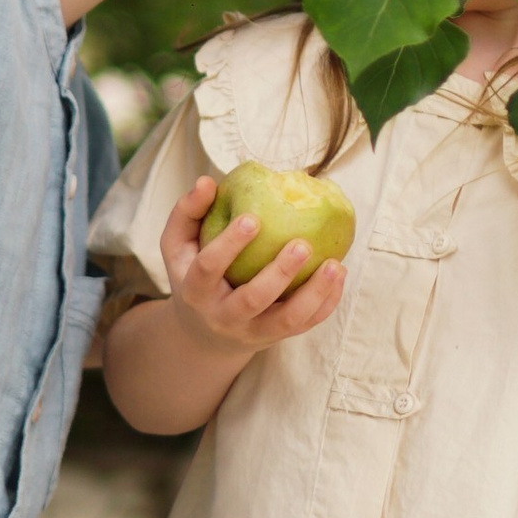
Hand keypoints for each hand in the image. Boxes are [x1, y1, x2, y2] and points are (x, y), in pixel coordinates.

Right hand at [161, 172, 347, 353]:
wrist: (203, 333)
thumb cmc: (192, 273)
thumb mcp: (178, 246)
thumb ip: (188, 211)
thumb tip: (207, 181)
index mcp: (195, 290)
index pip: (208, 268)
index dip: (228, 245)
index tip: (252, 219)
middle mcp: (223, 316)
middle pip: (252, 300)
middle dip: (279, 274)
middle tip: (302, 245)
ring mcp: (251, 330)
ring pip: (285, 320)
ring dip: (313, 294)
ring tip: (335, 265)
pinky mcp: (275, 336)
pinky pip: (304, 325)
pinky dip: (326, 303)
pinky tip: (339, 274)